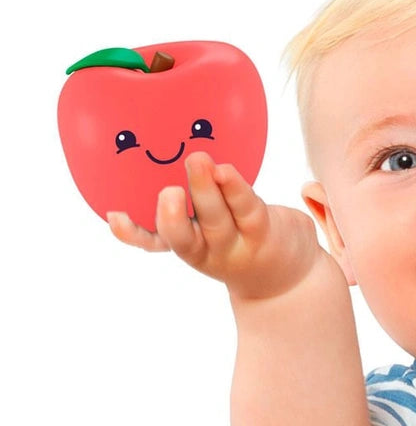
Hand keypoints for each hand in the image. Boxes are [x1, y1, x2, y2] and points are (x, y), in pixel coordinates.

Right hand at [108, 151, 324, 300]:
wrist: (290, 275)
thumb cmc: (238, 240)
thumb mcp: (210, 232)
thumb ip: (183, 209)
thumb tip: (156, 151)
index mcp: (188, 246)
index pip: (154, 242)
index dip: (133, 234)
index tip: (115, 216)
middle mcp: (208, 250)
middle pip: (184, 236)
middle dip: (172, 216)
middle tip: (168, 190)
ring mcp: (236, 242)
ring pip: (217, 219)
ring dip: (206, 191)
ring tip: (198, 161)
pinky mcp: (263, 228)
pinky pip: (247, 207)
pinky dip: (236, 188)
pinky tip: (226, 171)